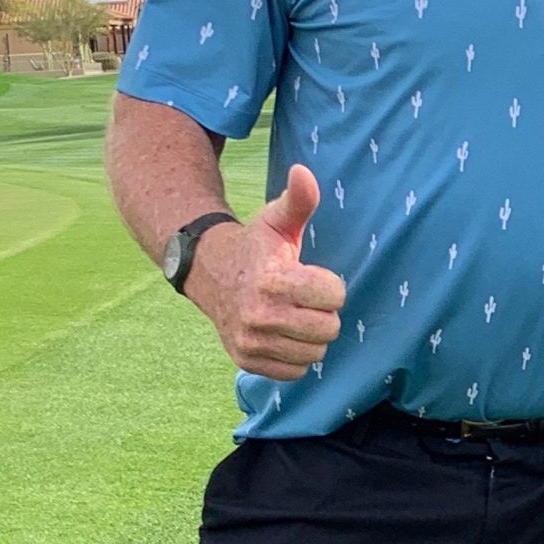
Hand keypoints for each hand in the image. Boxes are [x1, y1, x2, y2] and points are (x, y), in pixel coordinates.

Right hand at [184, 165, 345, 376]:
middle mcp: (259, 315)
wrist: (208, 272)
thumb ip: (298, 200)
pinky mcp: (247, 360)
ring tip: (294, 315)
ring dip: (311, 336)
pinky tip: (283, 334)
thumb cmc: (254, 246)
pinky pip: (296, 371)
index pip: (335, 295)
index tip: (312, 276)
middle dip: (324, 312)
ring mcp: (251, 341)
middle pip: (329, 328)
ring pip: (315, 353)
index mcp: (272, 280)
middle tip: (304, 299)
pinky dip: (296, 356)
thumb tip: (304, 172)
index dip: (329, 285)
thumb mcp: (275, 220)